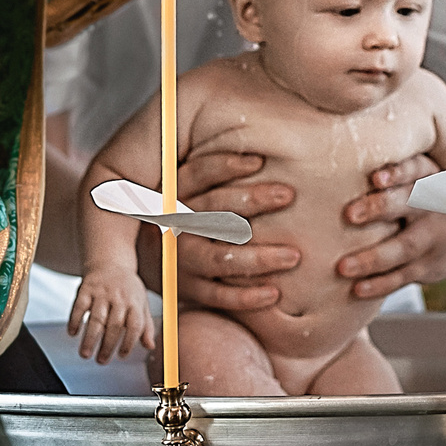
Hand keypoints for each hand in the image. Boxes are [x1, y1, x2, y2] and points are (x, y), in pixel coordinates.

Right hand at [67, 270, 157, 363]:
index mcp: (135, 302)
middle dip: (107, 346)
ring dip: (89, 338)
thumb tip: (150, 346)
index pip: (135, 325)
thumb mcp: (141, 303)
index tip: (122, 356)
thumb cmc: (127, 288)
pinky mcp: (85, 289)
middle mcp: (119, 297)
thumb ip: (146, 326)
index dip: (129, 343)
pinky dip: (74, 320)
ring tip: (85, 354)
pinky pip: (79, 306)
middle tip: (101, 361)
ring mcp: (101, 293)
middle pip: (114, 325)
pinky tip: (72, 333)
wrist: (110, 261)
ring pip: (96, 318)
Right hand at [167, 147, 301, 312]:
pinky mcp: (186, 291)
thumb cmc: (187, 213)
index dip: (226, 166)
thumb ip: (213, 170)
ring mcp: (177, 261)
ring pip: (217, 258)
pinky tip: (275, 293)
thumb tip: (257, 146)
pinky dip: (246, 298)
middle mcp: (171, 227)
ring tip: (294, 256)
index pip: (195, 175)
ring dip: (258, 258)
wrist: (151, 261)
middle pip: (211, 212)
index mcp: (171, 195)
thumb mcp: (188, 186)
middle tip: (288, 195)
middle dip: (251, 201)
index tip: (260, 161)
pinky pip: (216, 297)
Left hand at [335, 154, 445, 296]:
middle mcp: (432, 205)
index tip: (375, 178)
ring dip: (373, 257)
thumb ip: (385, 169)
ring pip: (404, 247)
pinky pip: (402, 276)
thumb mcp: (414, 177)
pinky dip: (380, 284)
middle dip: (380, 207)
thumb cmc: (417, 198)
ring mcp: (432, 237)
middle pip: (410, 203)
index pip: (415, 170)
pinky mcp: (427, 266)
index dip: (397, 173)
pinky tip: (357, 289)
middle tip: (349, 214)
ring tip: (343, 267)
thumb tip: (329, 154)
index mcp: (426, 177)